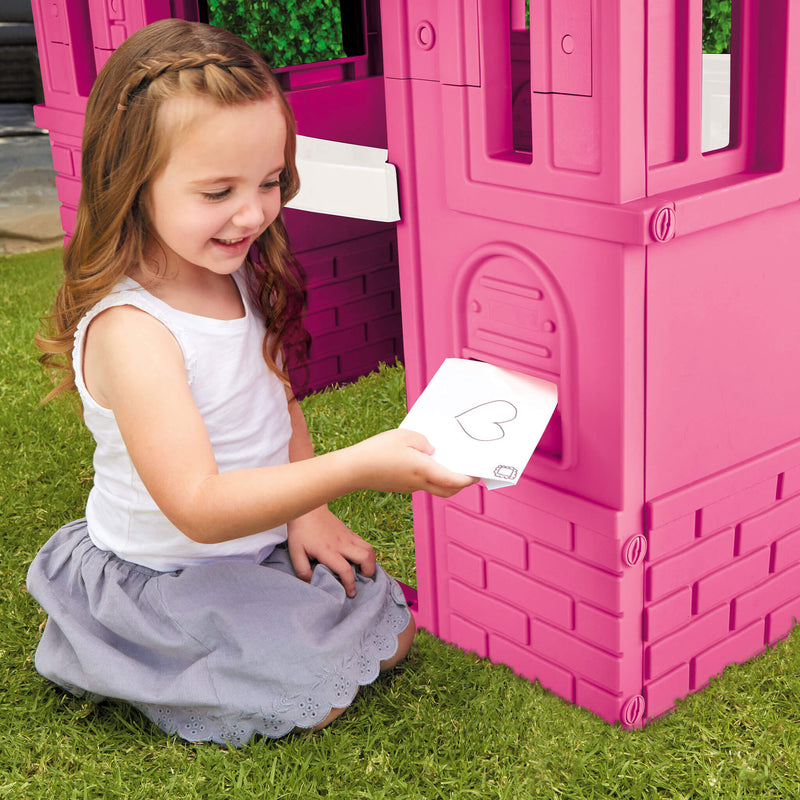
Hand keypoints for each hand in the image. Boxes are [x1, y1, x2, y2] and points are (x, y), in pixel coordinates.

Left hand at [287, 506, 375, 597]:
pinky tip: (358, 558)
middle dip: (369, 571)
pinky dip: (366, 553)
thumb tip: (311, 582)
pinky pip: (364, 543)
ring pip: (369, 549)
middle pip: (366, 557)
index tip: (351, 593)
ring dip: (371, 561)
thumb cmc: (301, 531)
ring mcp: (348, 536)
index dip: (350, 584)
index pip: (345, 569)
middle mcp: (342, 543)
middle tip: (362, 578)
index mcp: (328, 550)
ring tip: (363, 569)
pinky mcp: (349, 532)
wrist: (308, 509)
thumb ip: (302, 570)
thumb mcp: (295, 552)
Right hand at [347, 429, 478, 496]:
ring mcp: (409, 487)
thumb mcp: (404, 436)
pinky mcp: (400, 486)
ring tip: (446, 462)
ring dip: (445, 479)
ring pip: (435, 487)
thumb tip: (432, 450)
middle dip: (461, 484)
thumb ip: (424, 442)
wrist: (353, 470)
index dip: (468, 478)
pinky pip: (421, 483)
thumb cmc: (378, 450)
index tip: (477, 473)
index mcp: (424, 470)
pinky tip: (423, 461)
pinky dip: (429, 476)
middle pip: (448, 490)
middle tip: (468, 472)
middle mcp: (419, 483)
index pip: (454, 480)